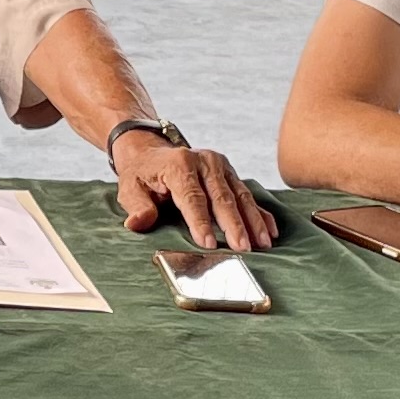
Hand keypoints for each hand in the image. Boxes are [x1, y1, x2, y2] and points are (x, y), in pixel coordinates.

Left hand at [112, 130, 277, 251]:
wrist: (151, 150)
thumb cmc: (141, 174)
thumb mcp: (130, 188)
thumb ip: (136, 207)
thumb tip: (137, 224)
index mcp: (179, 165)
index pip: (192, 198)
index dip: (201, 222)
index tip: (209, 244)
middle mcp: (204, 162)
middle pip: (222, 198)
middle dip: (234, 225)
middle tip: (243, 249)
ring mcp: (220, 166)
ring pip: (240, 196)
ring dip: (252, 221)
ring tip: (263, 245)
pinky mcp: (230, 174)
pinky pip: (248, 194)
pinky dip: (260, 213)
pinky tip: (270, 231)